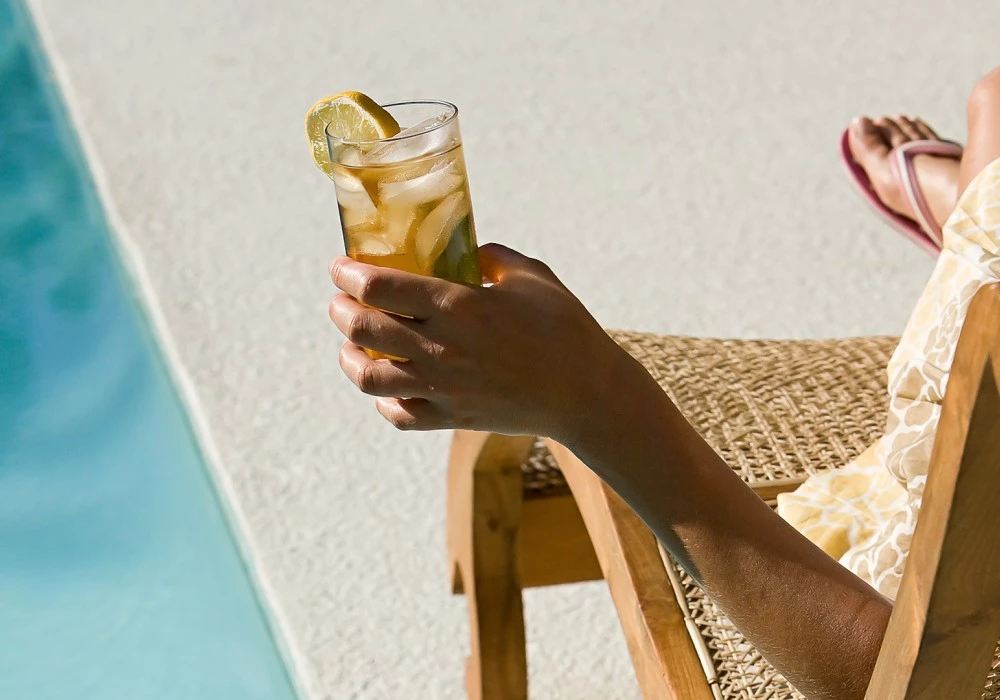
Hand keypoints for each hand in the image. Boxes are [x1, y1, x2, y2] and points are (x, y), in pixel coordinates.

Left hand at [328, 243, 635, 442]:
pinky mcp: (453, 418)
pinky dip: (383, 400)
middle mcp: (442, 347)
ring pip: (370, 378)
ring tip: (351, 346)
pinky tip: (388, 385)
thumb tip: (463, 251)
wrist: (586, 392)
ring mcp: (445, 388)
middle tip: (340, 301)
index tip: (341, 266)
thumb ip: (491, 257)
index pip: (379, 287)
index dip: (348, 274)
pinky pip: (398, 415)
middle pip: (362, 329)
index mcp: (459, 305)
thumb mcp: (531, 276)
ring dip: (350, 357)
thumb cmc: (564, 326)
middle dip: (341, 310)